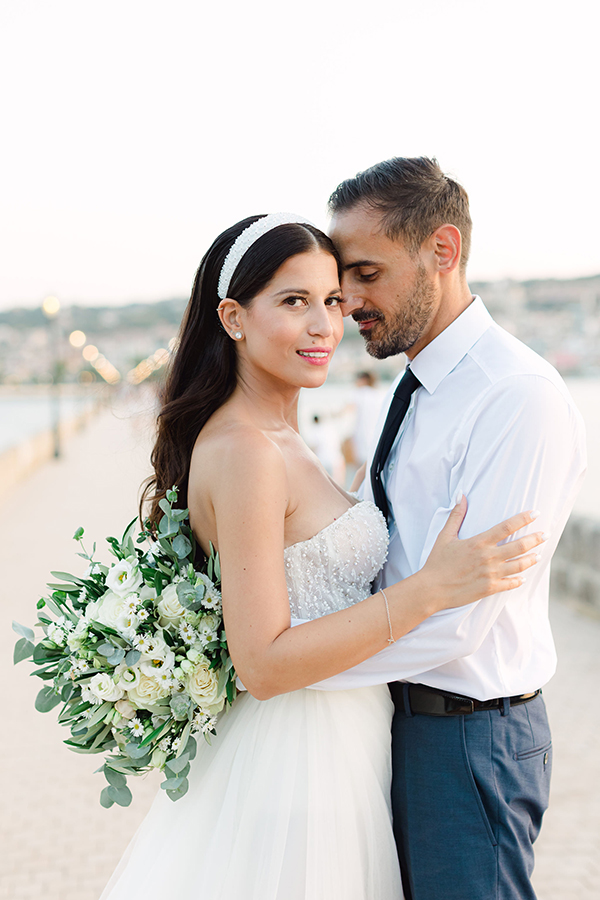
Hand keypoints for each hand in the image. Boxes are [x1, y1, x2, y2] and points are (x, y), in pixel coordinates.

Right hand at [419, 495, 544, 611]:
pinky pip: (510, 584)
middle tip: (546, 534)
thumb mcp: (445, 536)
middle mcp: (488, 557)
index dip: (523, 519)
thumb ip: (456, 516)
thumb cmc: (437, 561)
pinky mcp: (489, 588)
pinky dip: (519, 580)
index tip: (535, 513)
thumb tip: (462, 496)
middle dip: (536, 539)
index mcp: (479, 542)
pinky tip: (522, 577)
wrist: (432, 589)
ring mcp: (491, 574)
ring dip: (531, 559)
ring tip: (538, 555)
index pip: (507, 527)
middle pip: (520, 546)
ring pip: (519, 565)